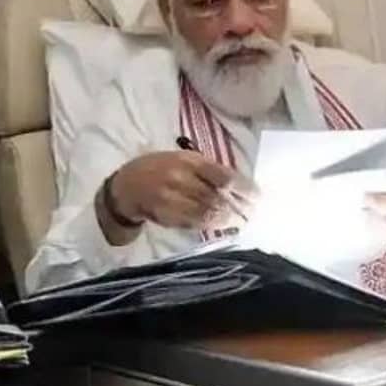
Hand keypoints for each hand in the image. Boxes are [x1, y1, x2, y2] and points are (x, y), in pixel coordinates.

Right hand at [111, 151, 255, 229]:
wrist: (127, 186)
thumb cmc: (161, 169)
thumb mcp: (183, 160)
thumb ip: (209, 171)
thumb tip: (240, 186)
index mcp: (189, 160)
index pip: (223, 176)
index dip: (244, 189)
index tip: (258, 197)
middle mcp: (181, 178)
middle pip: (217, 197)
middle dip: (239, 208)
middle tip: (253, 214)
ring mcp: (172, 198)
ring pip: (207, 213)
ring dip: (228, 220)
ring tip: (240, 222)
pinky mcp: (167, 215)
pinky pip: (194, 223)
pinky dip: (212, 226)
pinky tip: (222, 226)